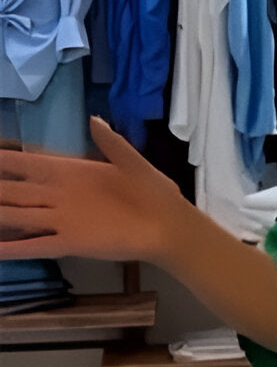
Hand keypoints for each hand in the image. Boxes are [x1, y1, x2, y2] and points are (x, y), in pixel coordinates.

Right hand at [0, 117, 184, 264]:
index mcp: (68, 172)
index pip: (24, 162)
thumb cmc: (154, 193)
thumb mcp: (132, 162)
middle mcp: (57, 196)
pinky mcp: (71, 242)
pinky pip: (37, 245)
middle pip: (12, 190)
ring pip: (17, 216)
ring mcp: (62, 220)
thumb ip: (110, 143)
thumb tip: (93, 119)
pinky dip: (14, 247)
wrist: (170, 227)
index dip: (3, 159)